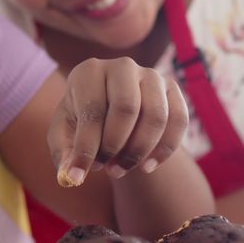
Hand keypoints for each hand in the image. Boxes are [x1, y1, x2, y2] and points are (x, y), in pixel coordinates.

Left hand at [48, 57, 188, 186]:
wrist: (112, 113)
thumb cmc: (83, 122)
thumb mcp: (64, 135)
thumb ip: (64, 153)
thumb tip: (71, 175)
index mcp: (89, 71)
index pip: (93, 110)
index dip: (86, 147)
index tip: (79, 175)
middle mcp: (122, 67)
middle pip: (127, 109)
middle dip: (115, 146)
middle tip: (106, 168)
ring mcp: (151, 75)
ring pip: (156, 116)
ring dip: (139, 151)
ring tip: (120, 169)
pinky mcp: (172, 89)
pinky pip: (179, 119)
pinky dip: (165, 149)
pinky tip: (148, 167)